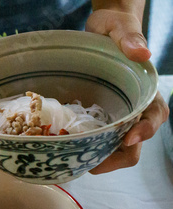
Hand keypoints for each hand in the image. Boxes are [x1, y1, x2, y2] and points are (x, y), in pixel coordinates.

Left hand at [86, 9, 169, 173]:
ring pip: (115, 149)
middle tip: (92, 164)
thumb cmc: (114, 29)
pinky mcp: (99, 119)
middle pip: (134, 143)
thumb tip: (142, 54)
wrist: (99, 32)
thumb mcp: (119, 28)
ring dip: (100, 159)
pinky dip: (88, 149)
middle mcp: (135, 110)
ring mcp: (116, 117)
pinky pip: (98, 141)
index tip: (129, 138)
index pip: (154, 117)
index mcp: (147, 92)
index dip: (144, 130)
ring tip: (78, 162)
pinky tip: (70, 152)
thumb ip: (129, 37)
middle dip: (116, 157)